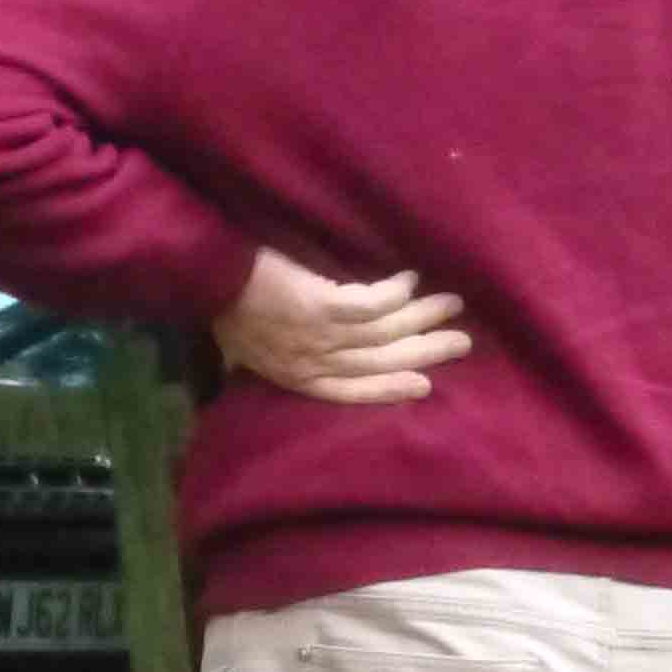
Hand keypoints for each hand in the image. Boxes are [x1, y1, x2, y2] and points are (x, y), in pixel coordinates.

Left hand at [213, 249, 470, 404]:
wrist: (209, 279)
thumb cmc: (226, 310)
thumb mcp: (243, 351)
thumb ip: (272, 359)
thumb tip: (286, 361)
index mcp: (297, 377)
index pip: (352, 391)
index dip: (391, 389)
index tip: (426, 383)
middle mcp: (314, 362)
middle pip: (380, 362)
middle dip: (424, 352)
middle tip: (462, 341)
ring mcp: (319, 335)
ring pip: (382, 334)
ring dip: (421, 318)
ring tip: (451, 305)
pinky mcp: (321, 305)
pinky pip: (369, 305)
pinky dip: (393, 294)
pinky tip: (409, 281)